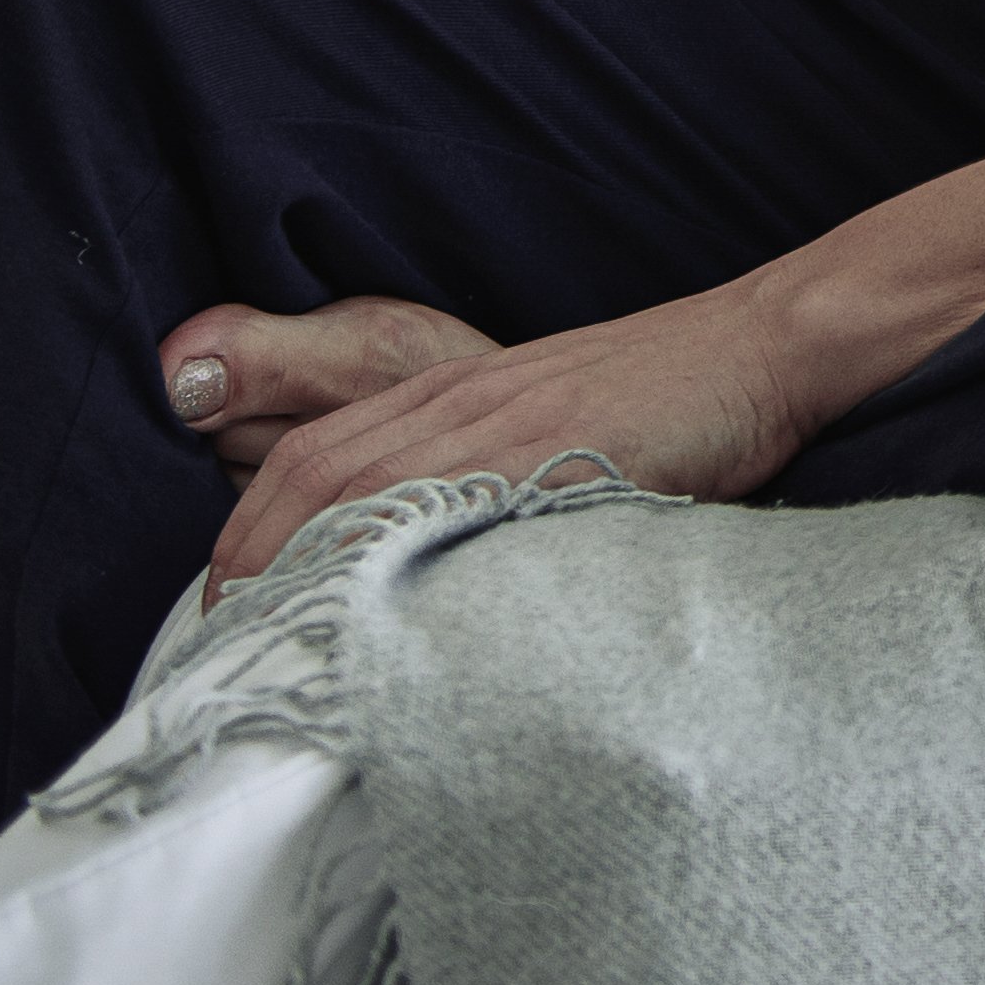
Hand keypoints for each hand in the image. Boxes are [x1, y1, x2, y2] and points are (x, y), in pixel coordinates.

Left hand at [176, 277, 830, 595]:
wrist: (761, 345)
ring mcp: (504, 420)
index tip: (231, 599)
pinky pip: (446, 498)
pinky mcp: (552, 447)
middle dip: (247, 558)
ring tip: (267, 636)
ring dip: (295, 564)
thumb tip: (437, 555)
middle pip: (313, 472)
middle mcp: (462, 398)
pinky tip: (365, 604)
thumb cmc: (675, 390)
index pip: (315, 455)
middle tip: (223, 638)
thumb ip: (491, 467)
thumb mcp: (560, 421)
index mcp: (458, 391)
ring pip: (358, 484)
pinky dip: (387, 548)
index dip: (252, 527)